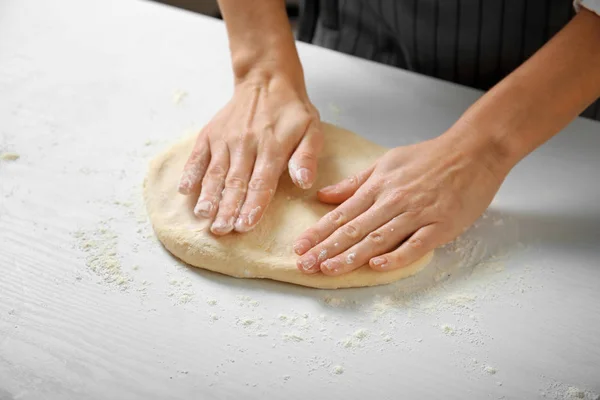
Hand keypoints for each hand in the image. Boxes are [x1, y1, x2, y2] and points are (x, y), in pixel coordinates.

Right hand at [178, 74, 321, 234]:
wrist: (267, 79)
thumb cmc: (292, 111)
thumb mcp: (311, 130)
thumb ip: (306, 157)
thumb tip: (304, 182)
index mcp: (272, 148)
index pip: (261, 182)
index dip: (253, 206)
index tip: (244, 225)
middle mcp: (246, 144)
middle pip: (235, 182)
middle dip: (227, 208)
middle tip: (221, 230)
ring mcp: (225, 139)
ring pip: (215, 172)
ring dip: (208, 195)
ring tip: (203, 216)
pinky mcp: (211, 134)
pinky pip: (198, 155)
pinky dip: (190, 172)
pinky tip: (184, 190)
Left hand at [293, 130, 505, 274]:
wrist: (473, 150)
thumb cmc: (430, 157)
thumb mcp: (386, 162)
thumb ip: (355, 182)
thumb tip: (324, 196)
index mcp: (378, 186)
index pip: (342, 214)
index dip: (318, 232)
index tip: (299, 247)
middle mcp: (393, 201)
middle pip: (354, 229)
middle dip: (326, 249)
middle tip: (304, 265)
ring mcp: (417, 214)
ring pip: (378, 239)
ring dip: (351, 256)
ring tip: (328, 270)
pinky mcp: (440, 225)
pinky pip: (415, 244)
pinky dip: (396, 256)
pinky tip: (376, 266)